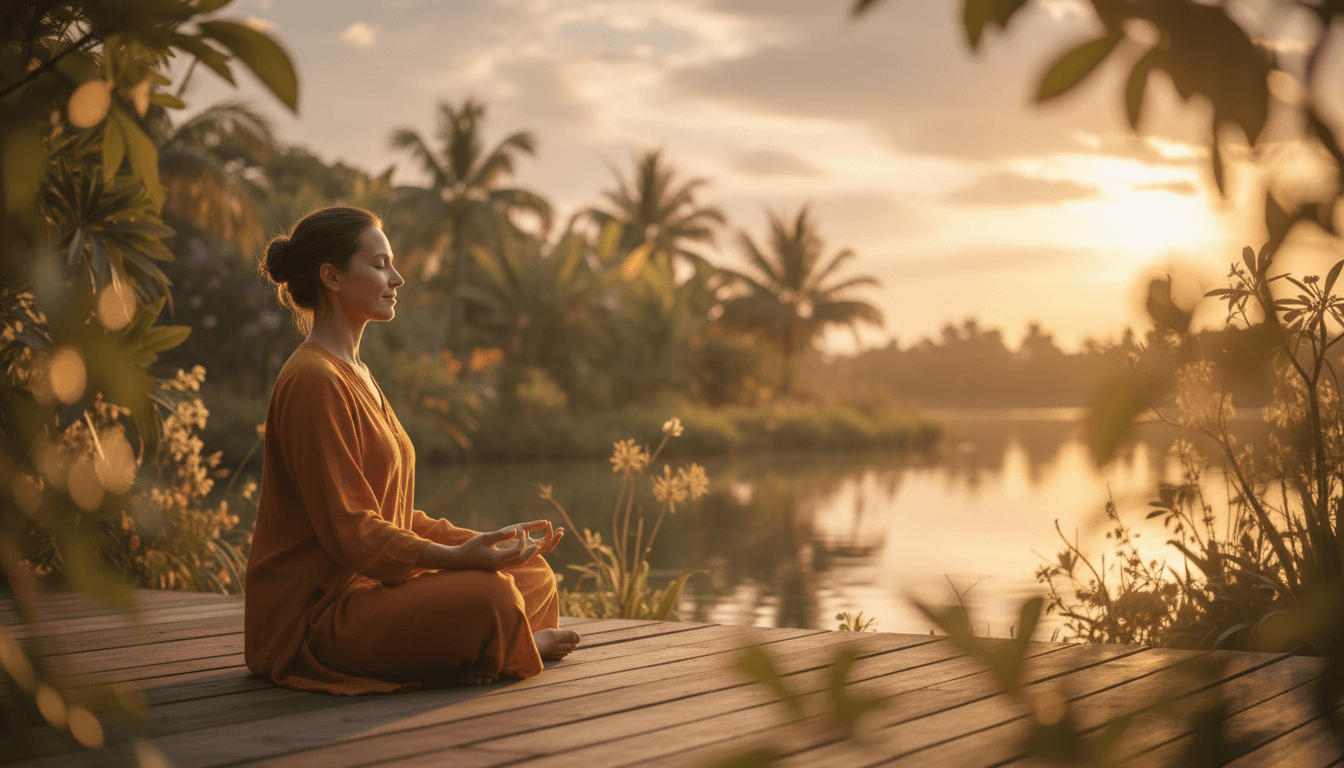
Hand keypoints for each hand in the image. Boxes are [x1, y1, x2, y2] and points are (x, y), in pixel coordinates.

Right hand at [417, 520, 562, 570]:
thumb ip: (502, 534)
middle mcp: (500, 566)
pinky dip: (519, 558)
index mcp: (498, 559)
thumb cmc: (470, 548)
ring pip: (517, 564)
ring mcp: (498, 569)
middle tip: (539, 544)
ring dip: (526, 556)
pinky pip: (512, 565)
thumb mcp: (485, 538)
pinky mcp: (496, 569)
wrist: (457, 561)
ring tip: (533, 548)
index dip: (524, 542)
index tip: (524, 533)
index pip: (518, 552)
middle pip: (521, 561)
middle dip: (531, 552)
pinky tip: (520, 552)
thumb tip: (517, 530)